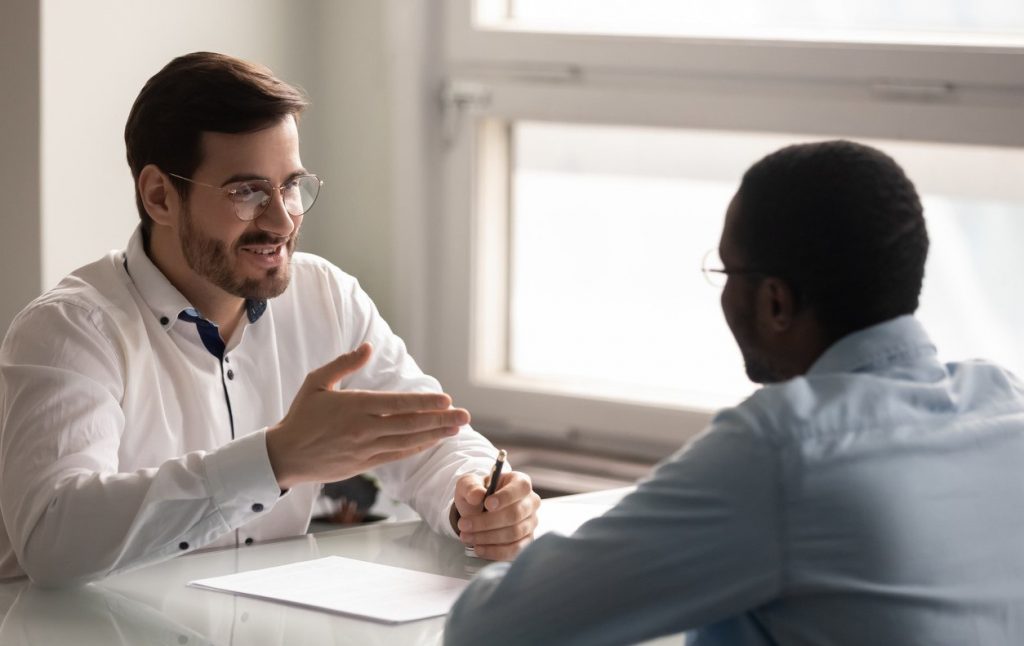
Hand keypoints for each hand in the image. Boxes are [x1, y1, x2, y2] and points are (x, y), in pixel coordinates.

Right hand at [266, 343, 470, 489]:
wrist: (285, 456)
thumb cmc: (301, 416)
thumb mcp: (317, 382)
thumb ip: (344, 364)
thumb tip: (368, 347)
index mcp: (354, 406)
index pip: (397, 404)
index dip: (424, 403)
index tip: (446, 400)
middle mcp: (363, 429)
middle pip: (409, 424)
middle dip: (440, 420)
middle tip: (464, 416)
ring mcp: (365, 449)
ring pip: (407, 442)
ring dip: (434, 435)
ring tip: (455, 429)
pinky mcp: (364, 464)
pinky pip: (396, 455)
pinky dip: (416, 448)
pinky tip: (432, 441)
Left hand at [452, 470, 540, 560]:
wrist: (477, 511)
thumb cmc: (477, 494)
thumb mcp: (468, 485)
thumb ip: (470, 487)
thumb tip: (477, 495)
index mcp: (519, 482)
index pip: (521, 487)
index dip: (506, 497)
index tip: (487, 504)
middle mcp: (530, 502)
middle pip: (515, 514)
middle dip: (487, 522)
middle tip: (464, 525)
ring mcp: (530, 523)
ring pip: (514, 533)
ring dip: (487, 537)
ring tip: (466, 536)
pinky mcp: (526, 541)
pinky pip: (515, 550)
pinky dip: (495, 551)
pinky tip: (479, 548)